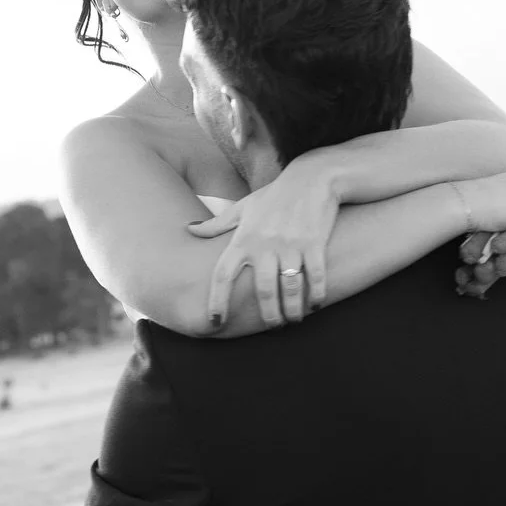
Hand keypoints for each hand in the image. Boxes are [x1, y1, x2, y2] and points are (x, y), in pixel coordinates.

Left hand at [187, 154, 338, 327]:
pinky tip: (315, 304)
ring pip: (290, 288)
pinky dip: (316, 294)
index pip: (223, 275)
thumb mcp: (243, 208)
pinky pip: (316, 276)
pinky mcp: (315, 243)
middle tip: (273, 327)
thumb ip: (216, 225)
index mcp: (243, 239)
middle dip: (268, 315)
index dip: (217, 300)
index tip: (215, 322)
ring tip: (293, 320)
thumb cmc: (274, 197)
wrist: (312, 177)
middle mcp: (264, 244)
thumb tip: (189, 229)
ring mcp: (291, 244)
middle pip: (262, 290)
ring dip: (293, 310)